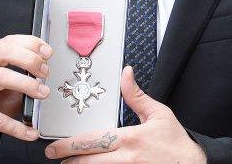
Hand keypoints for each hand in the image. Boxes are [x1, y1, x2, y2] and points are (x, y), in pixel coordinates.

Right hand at [0, 34, 51, 151]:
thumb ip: (19, 73)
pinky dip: (17, 126)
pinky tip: (30, 132)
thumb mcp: (0, 81)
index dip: (31, 43)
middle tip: (45, 72)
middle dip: (29, 59)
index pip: (9, 41)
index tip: (48, 52)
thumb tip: (46, 72)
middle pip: (4, 52)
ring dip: (26, 84)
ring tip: (43, 93)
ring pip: (0, 76)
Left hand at [44, 66, 205, 163]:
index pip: (92, 142)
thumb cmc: (175, 141)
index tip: (55, 146)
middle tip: (55, 156)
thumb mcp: (159, 114)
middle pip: (87, 161)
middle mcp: (126, 158)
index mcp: (130, 138)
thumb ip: (137, 96)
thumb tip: (126, 75)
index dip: (69, 145)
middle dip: (68, 160)